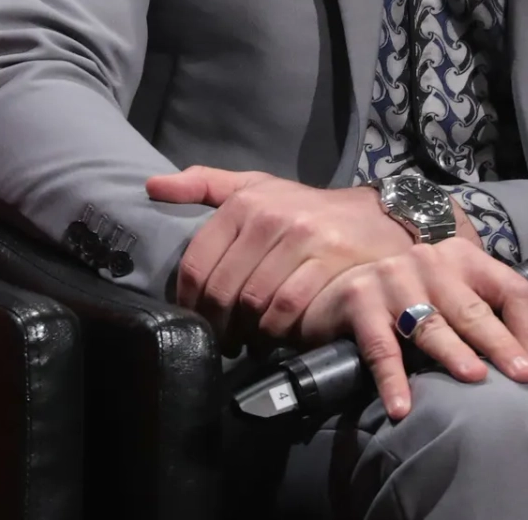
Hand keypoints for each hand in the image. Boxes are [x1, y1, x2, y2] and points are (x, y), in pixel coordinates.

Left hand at [148, 168, 418, 343]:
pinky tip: (275, 338)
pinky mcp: (332, 265)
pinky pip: (291, 309)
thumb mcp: (254, 187)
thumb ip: (202, 184)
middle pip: (225, 288)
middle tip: (220, 340)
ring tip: (245, 342)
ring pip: (256, 302)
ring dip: (247, 332)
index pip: (198, 262)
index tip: (193, 319)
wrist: (377, 217)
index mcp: (243, 202)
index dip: (190, 300)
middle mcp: (271, 219)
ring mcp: (303, 242)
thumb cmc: (304, 207)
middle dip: (217, 323)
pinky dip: (278, 331)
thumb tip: (150, 187)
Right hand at [297, 238, 527, 420]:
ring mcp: (391, 278)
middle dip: (498, 343)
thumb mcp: (452, 296)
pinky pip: (381, 346)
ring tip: (473, 376)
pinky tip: (402, 406)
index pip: (508, 288)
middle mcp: (428, 261)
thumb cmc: (411, 298)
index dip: (527, 329)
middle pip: (471, 308)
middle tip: (520, 375)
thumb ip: (488, 318)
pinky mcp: (359, 299)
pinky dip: (392, 378)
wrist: (339, 288)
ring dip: (452, 351)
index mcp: (461, 257)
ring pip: (429, 323)